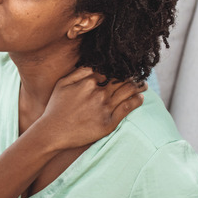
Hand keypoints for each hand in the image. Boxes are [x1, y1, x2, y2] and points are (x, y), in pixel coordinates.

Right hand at [32, 67, 146, 150]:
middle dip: (133, 75)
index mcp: (89, 81)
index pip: (111, 70)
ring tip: (144, 85)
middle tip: (140, 75)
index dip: (120, 68)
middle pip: (122, 79)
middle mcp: (99, 93)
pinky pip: (128, 107)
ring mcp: (105, 108)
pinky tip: (140, 98)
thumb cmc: (56, 108)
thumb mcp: (63, 83)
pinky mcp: (109, 122)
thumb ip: (79, 72)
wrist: (53, 133)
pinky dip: (137, 100)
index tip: (126, 68)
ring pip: (128, 91)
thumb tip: (94, 64)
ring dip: (139, 86)